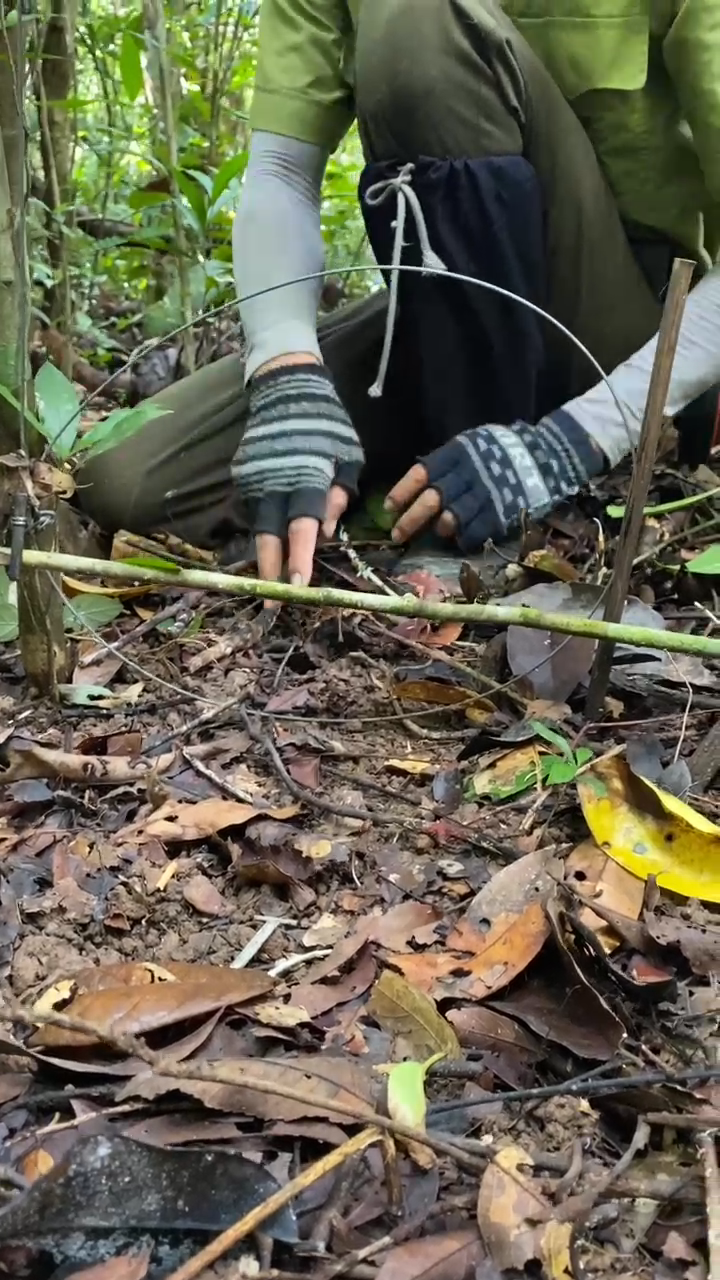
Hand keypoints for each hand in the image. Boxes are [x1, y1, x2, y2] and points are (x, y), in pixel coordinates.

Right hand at [232, 362, 364, 584]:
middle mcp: (275, 484)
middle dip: (271, 570)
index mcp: (306, 480)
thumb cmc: (326, 425)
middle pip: (269, 536)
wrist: (286, 388)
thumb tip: (325, 532)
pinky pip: (254, 509)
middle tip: (273, 601)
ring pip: (257, 526)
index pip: (302, 528)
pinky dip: (262, 527)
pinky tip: (270, 542)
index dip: (300, 558)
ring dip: (264, 553)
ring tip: (271, 578)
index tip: (298, 586)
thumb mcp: (347, 457)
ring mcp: (254, 480)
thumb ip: (339, 496)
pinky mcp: (242, 475)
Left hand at [384, 413, 603, 552]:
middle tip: (396, 535)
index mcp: (458, 453)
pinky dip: (462, 539)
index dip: (402, 492)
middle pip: (430, 502)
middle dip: (409, 521)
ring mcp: (484, 497)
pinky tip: (460, 538)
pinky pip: (472, 534)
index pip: (421, 474)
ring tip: (437, 532)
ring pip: (449, 521)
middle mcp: (467, 475)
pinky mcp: (500, 515)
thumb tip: (420, 484)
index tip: (389, 507)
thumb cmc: (503, 449)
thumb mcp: (473, 443)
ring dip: (438, 530)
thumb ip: (448, 462)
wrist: (547, 456)